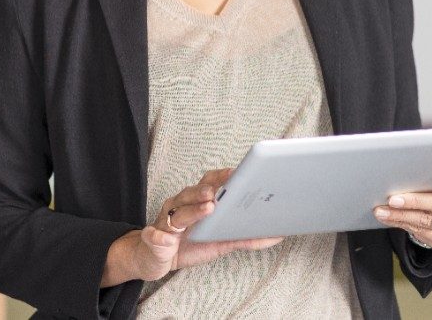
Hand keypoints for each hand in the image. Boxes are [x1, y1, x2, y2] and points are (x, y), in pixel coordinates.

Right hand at [102, 168, 283, 285]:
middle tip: (220, 190)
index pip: (209, 183)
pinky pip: (154, 236)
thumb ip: (245, 237)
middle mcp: (181, 206)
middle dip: (206, 189)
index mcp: (196, 202)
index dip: (221, 177)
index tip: (237, 171)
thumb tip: (278, 236)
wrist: (155, 260)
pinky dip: (157, 236)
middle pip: (193, 191)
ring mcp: (167, 221)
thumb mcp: (219, 243)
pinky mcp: (153, 239)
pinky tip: (161, 238)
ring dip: (193, 209)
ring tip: (208, 208)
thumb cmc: (188, 245)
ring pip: (178, 210)